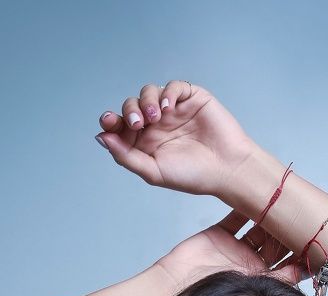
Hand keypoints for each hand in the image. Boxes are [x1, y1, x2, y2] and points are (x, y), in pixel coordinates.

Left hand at [95, 80, 258, 197]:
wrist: (227, 169)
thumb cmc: (193, 176)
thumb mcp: (153, 171)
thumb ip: (126, 156)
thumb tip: (101, 138)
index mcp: (145, 143)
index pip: (121, 126)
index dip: (112, 121)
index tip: (109, 122)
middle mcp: (157, 124)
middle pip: (131, 106)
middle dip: (129, 111)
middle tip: (137, 123)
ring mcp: (174, 110)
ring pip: (148, 93)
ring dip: (145, 101)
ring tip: (155, 117)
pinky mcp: (191, 98)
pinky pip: (173, 87)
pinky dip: (166, 93)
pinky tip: (167, 107)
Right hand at [155, 209, 307, 289]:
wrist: (176, 288)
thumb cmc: (211, 295)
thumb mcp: (252, 288)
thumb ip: (280, 279)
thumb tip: (307, 271)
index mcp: (261, 280)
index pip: (287, 264)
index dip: (300, 251)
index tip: (313, 236)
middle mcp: (251, 264)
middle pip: (276, 243)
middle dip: (287, 230)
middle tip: (298, 215)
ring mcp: (236, 248)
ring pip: (260, 227)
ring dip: (271, 216)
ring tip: (282, 203)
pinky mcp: (220, 234)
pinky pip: (237, 217)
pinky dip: (247, 206)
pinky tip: (258, 196)